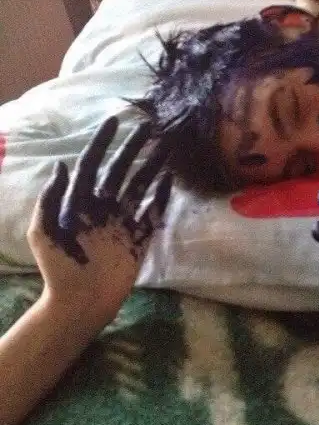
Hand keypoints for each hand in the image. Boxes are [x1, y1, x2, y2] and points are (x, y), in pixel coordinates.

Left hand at [27, 116, 172, 323]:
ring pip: (139, 187)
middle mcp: (102, 208)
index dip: (102, 143)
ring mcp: (122, 223)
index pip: (92, 165)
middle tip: (150, 127)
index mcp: (79, 203)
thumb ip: (51, 199)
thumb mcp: (43, 233)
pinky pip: (152, 213)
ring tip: (167, 147)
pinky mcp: (138, 239)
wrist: (79, 303)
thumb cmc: (57, 269)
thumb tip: (61, 165)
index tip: (114, 121)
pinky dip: (161, 197)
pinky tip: (169, 180)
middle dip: (134, 148)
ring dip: (152, 166)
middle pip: (120, 171)